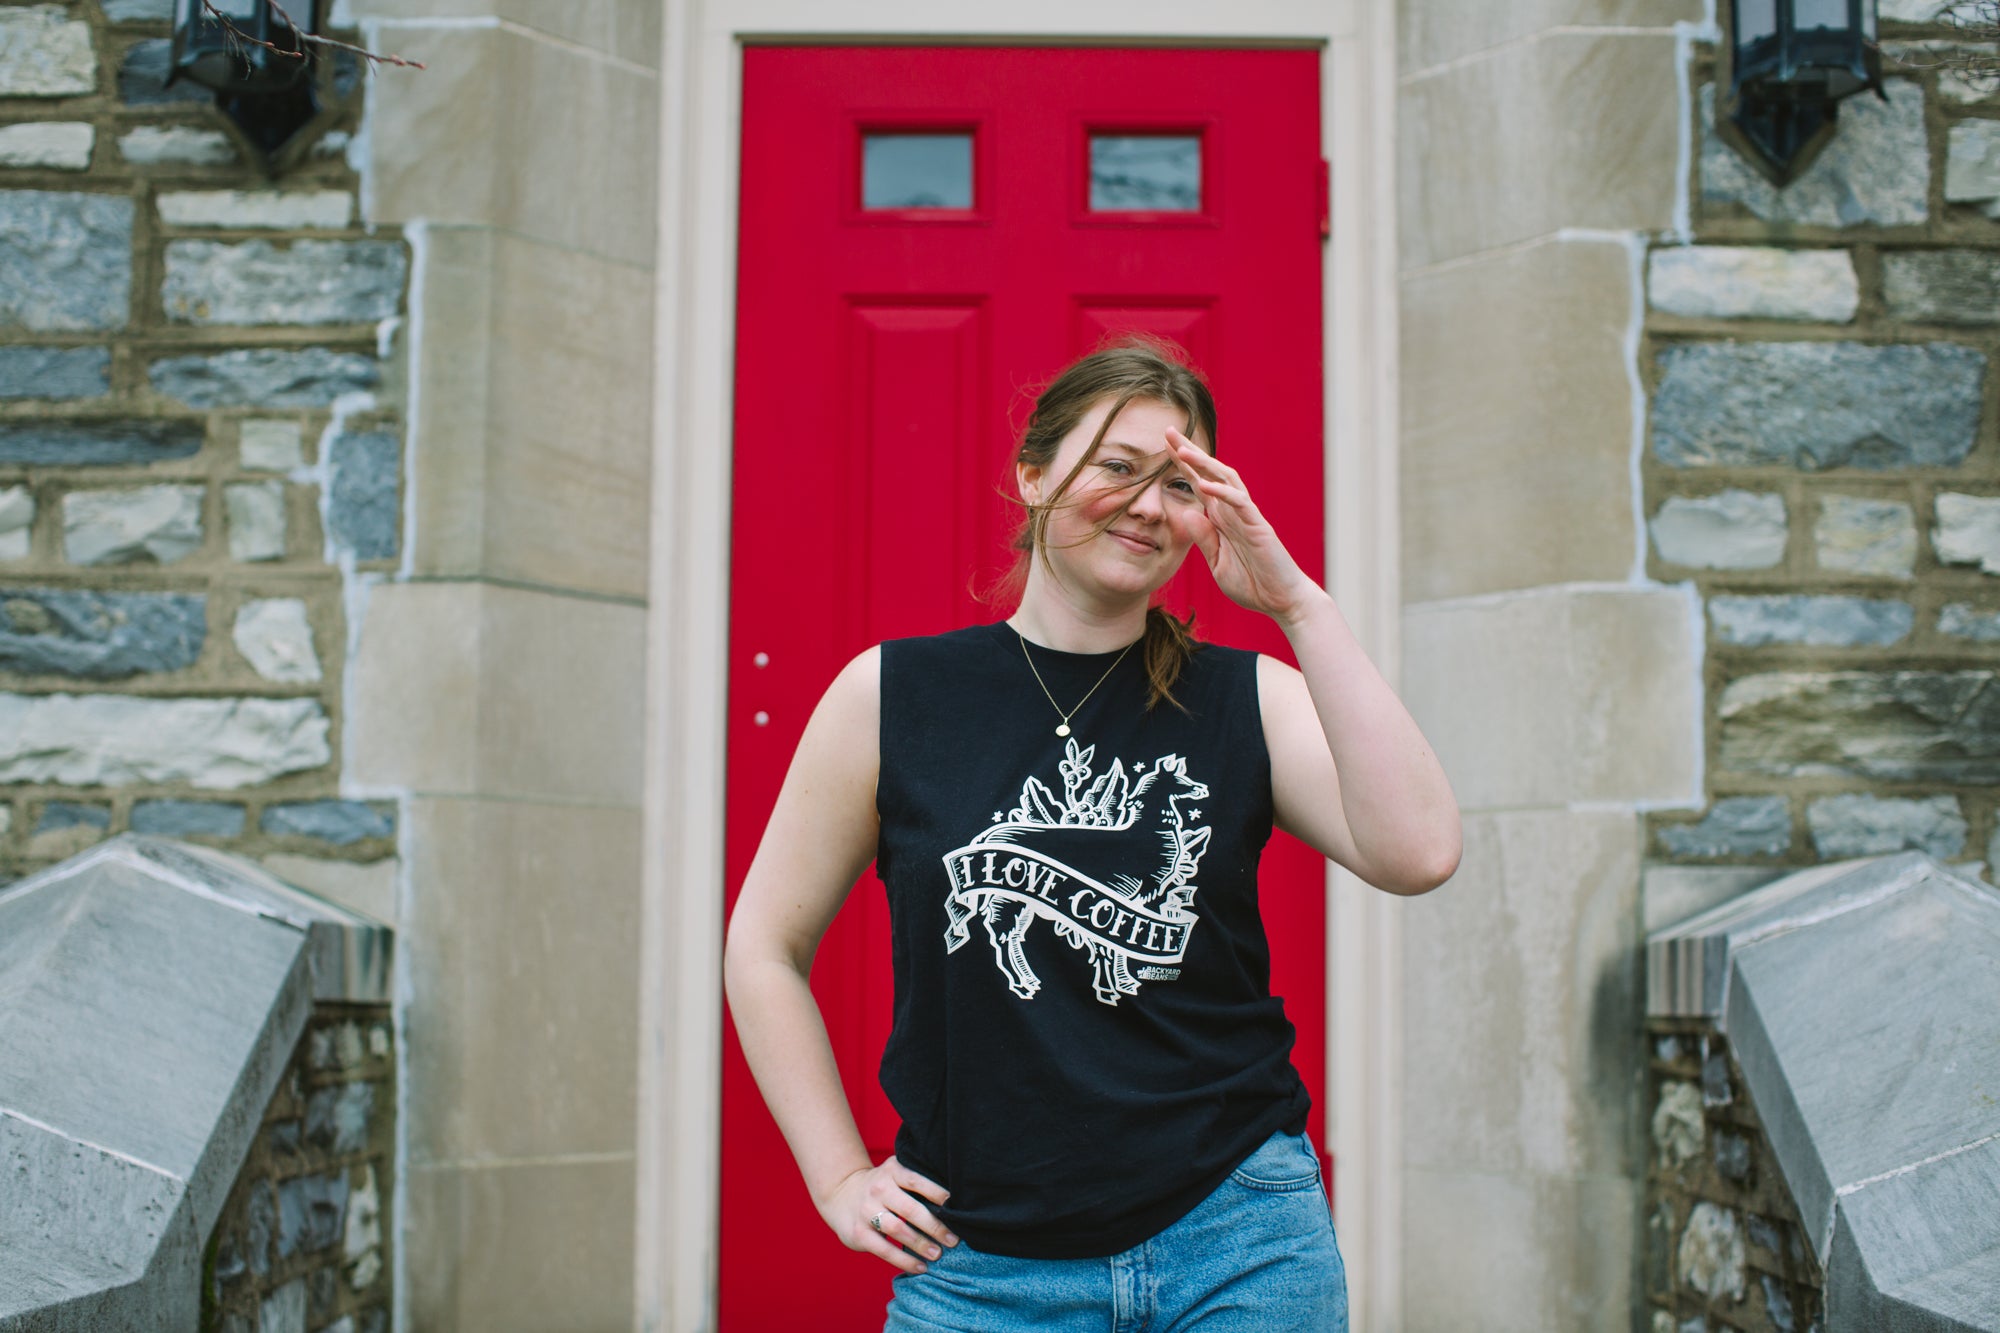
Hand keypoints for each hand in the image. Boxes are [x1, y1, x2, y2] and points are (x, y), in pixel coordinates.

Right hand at [818, 1155, 958, 1273]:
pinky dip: (904, 1260)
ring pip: (898, 1229)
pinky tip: (920, 1267)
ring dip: (920, 1244)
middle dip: (935, 1227)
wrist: (840, 1193)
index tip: (956, 1209)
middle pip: (911, 1209)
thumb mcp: (893, 1175)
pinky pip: (884, 1250)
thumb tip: (953, 1204)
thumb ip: (915, 1183)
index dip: (938, 1195)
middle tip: (953, 1240)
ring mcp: (867, 1211)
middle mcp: (878, 1189)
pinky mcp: (859, 1233)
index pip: (917, 1181)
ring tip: (938, 1254)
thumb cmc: (880, 1187)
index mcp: (892, 1171)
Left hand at [1166, 428, 1320, 626]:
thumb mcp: (1217, 562)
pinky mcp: (1258, 526)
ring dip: (1204, 464)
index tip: (1164, 445)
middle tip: (1169, 430)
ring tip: (1183, 449)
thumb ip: (1203, 538)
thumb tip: (1185, 513)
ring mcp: (1247, 516)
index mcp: (1221, 519)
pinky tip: (1205, 485)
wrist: (1282, 601)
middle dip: (1189, 452)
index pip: (1198, 484)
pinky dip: (1222, 492)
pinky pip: (1240, 503)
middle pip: (1210, 473)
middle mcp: (1233, 511)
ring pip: (1226, 480)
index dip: (1182, 465)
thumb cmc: (1252, 582)